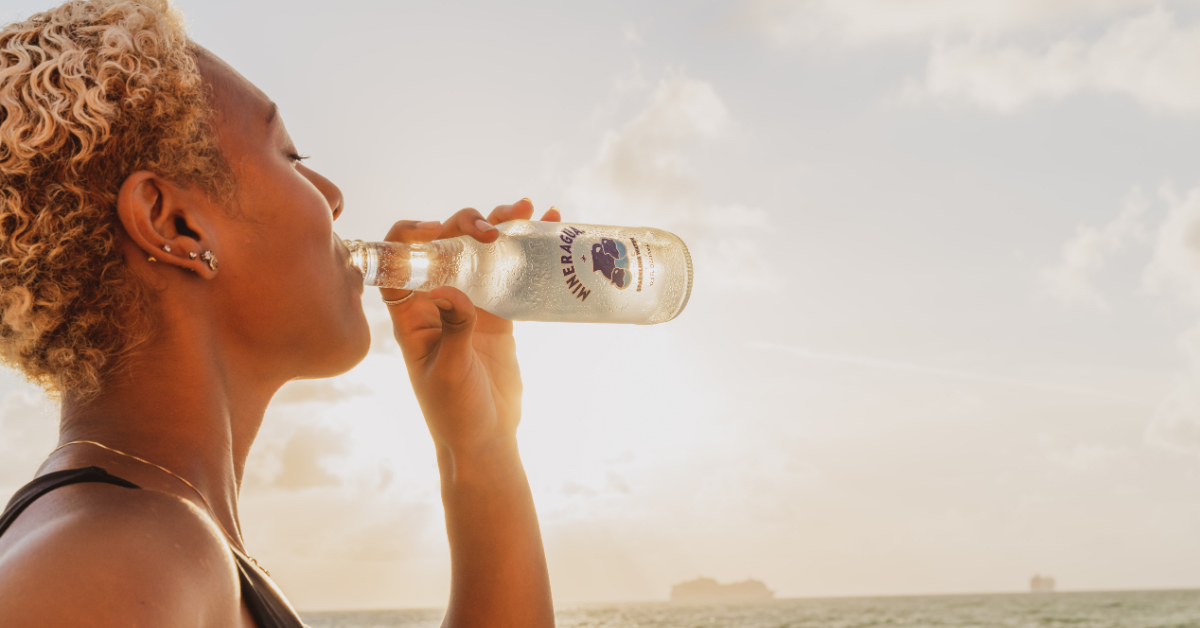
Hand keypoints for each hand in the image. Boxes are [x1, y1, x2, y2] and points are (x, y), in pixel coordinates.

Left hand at [382, 199, 560, 464]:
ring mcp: (468, 303)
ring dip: (499, 225)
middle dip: (466, 224)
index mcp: (410, 313)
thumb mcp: (450, 372)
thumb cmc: (454, 412)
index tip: (439, 230)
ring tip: (527, 210)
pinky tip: (547, 227)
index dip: (410, 235)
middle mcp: (436, 300)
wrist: (485, 439)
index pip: (397, 259)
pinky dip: (525, 248)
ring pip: (478, 251)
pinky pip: (508, 271)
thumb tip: (451, 290)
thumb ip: (452, 329)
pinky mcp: (498, 312)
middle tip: (494, 228)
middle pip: (444, 243)